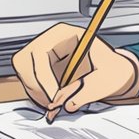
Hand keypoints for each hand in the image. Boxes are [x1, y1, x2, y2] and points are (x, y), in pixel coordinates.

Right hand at [11, 23, 138, 121]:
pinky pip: (28, 80)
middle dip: (36, 85)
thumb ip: (89, 91)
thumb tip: (69, 104)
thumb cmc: (112, 68)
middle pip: (25, 60)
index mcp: (65, 34)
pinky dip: (37, 94)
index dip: (43, 76)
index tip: (53, 96)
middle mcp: (50, 41)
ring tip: (55, 102)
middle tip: (52, 102)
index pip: (40, 51)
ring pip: (24, 72)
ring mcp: (43, 54)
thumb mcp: (107, 78)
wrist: (114, 72)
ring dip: (36, 91)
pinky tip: (53, 100)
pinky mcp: (40, 67)